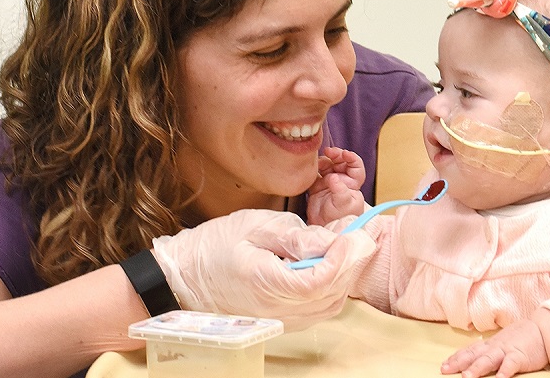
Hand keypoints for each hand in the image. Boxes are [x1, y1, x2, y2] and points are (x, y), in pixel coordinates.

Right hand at [152, 209, 375, 330]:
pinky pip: (319, 309)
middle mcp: (279, 310)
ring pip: (331, 304)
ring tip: (348, 244)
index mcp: (268, 284)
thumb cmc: (214, 247)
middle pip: (333, 293)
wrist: (185, 278)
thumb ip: (296, 237)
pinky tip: (330, 263)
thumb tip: (333, 241)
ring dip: (345, 275)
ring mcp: (282, 321)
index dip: (345, 256)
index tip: (356, 233)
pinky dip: (332, 287)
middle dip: (353, 261)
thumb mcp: (254, 228)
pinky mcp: (283, 322)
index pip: (322, 279)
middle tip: (364, 232)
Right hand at [307, 147, 365, 225]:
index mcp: (353, 183)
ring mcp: (329, 182)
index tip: (344, 154)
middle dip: (336, 155)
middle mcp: (342, 180)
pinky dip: (313, 168)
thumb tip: (333, 177)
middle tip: (329, 152)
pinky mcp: (317, 185)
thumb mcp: (343, 204)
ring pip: (327, 164)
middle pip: (340, 162)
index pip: (356, 166)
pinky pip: (315, 172)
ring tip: (319, 164)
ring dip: (324, 161)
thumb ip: (340, 190)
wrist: (325, 228)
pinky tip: (311, 168)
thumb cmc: (341, 218)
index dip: (351, 157)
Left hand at [440, 319, 548, 377]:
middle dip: (458, 363)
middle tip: (445, 370)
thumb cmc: (520, 339)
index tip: (443, 366)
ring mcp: (506, 351)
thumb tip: (474, 360)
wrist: (542, 330)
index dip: (455, 358)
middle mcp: (494, 347)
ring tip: (467, 377)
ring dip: (476, 368)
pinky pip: (511, 364)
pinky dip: (504, 371)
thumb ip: (488, 352)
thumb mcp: (500, 344)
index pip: (469, 351)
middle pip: (473, 355)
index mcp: (489, 345)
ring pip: (488, 360)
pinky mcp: (520, 356)